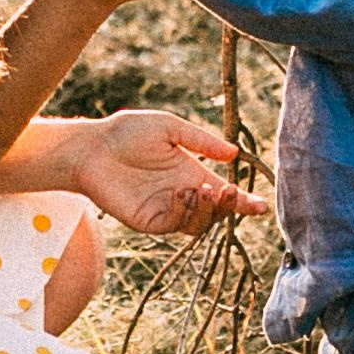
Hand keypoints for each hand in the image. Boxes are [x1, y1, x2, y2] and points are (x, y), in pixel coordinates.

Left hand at [68, 109, 265, 235]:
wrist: (93, 148)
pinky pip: (176, 224)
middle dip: (229, 206)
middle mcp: (182, 195)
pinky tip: (181, 193)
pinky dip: (185, 212)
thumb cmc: (127, 132)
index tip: (260, 206)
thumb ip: (201, 141)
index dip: (243, 203)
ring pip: (200, 223)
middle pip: (217, 213)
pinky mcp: (149, 221)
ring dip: (208, 210)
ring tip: (204, 190)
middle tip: (229, 191)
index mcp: (191, 174)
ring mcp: (166, 210)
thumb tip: (233, 153)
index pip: (223, 194)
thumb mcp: (170, 128)